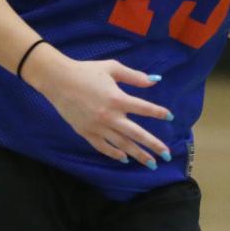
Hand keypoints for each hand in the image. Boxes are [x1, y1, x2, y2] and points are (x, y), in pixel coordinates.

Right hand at [25, 46, 172, 167]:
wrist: (58, 80)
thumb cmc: (86, 71)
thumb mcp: (112, 68)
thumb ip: (134, 76)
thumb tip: (155, 80)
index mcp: (117, 98)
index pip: (143, 108)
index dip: (158, 112)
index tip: (171, 117)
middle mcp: (109, 116)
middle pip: (136, 134)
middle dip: (153, 145)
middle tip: (167, 155)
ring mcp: (97, 127)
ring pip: (121, 145)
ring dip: (138, 154)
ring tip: (151, 163)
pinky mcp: (86, 133)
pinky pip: (103, 147)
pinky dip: (114, 155)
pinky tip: (125, 159)